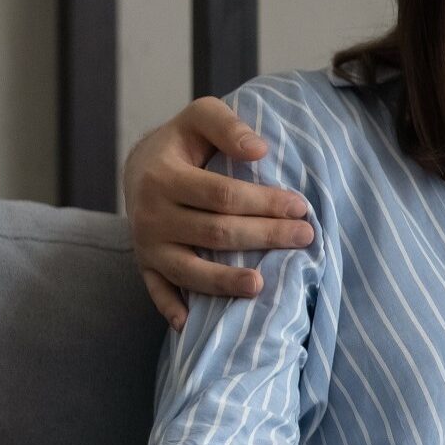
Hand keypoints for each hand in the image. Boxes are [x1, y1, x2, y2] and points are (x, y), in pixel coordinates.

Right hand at [123, 97, 313, 327]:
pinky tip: (192, 326)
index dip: (265, 202)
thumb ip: (228, 126)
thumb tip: (260, 150)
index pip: (222, 195)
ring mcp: (147, 245)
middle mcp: (151, 215)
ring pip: (189, 270)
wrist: (138, 167)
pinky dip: (173, 309)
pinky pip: (158, 292)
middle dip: (265, 236)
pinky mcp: (145, 266)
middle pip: (215, 233)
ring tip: (260, 286)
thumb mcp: (200, 117)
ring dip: (225, 282)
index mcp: (164, 177)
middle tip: (305, 237)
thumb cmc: (183, 142)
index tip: (301, 206)